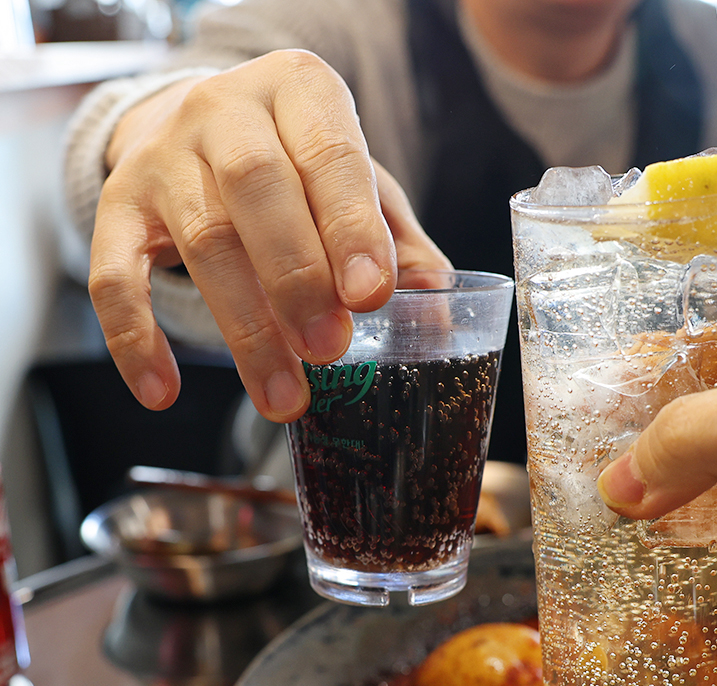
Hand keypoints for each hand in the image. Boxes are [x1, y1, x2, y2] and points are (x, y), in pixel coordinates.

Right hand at [90, 50, 448, 421]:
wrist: (201, 131)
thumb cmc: (299, 167)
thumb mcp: (357, 183)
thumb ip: (398, 239)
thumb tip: (437, 303)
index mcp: (300, 92)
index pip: (329, 154)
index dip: (351, 226)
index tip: (372, 296)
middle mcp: (225, 112)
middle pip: (257, 190)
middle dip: (298, 278)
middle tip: (329, 349)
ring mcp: (164, 158)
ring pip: (201, 241)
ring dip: (245, 328)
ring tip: (283, 396)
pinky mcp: (118, 208)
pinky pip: (114, 275)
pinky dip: (136, 337)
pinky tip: (164, 392)